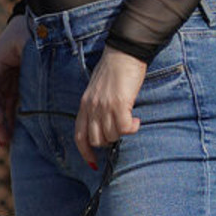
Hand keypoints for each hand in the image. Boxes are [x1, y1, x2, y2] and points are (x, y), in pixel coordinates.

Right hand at [0, 16, 27, 146]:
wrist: (40, 21)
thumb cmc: (34, 31)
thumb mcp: (29, 45)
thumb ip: (30, 63)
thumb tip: (37, 84)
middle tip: (3, 141)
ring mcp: (0, 79)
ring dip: (1, 124)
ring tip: (5, 143)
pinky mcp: (10, 83)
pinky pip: (7, 104)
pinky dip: (8, 118)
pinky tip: (10, 134)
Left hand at [75, 46, 146, 167]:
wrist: (123, 53)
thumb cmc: (114, 70)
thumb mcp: (98, 90)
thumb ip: (97, 107)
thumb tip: (103, 125)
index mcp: (84, 105)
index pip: (79, 136)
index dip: (86, 153)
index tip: (94, 163)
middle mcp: (92, 107)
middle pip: (97, 140)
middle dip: (110, 140)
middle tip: (121, 129)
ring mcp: (104, 106)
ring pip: (111, 136)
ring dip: (122, 133)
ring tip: (131, 121)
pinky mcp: (119, 104)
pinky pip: (124, 129)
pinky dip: (132, 129)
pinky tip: (137, 120)